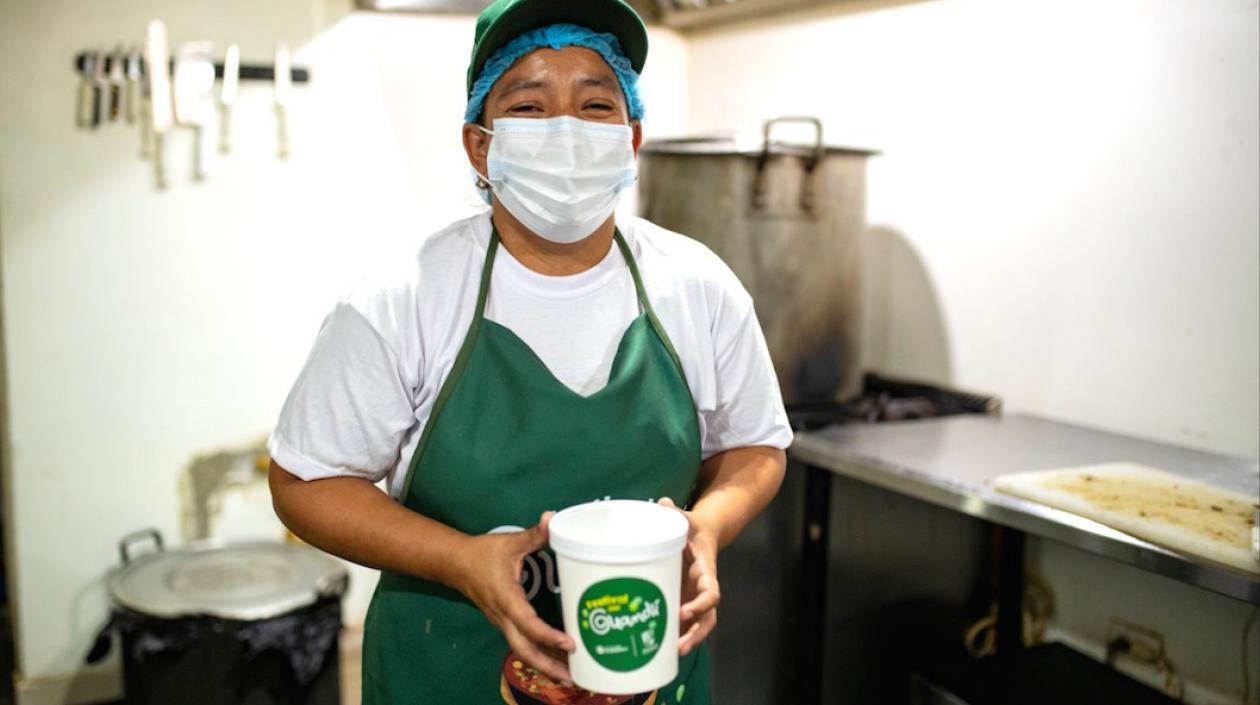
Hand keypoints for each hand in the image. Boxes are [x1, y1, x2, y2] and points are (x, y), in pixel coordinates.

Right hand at [454, 512, 575, 684]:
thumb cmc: (483, 554)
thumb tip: (552, 518)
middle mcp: (504, 617)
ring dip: (545, 665)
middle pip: (525, 650)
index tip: (569, 643)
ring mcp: (503, 624)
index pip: (528, 624)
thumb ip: (534, 535)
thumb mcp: (510, 542)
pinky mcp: (505, 624)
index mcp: (507, 599)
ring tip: (570, 676)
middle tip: (573, 677)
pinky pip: (522, 645)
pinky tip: (557, 660)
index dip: (548, 636)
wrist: (456, 564)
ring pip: (523, 651)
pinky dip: (539, 655)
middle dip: (548, 666)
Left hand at [658, 498, 720, 656]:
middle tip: (679, 647)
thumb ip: (675, 513)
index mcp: (706, 570)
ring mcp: (694, 598)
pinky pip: (683, 624)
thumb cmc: (692, 528)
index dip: (701, 604)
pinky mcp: (683, 601)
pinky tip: (658, 650)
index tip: (684, 612)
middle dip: (696, 634)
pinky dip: (675, 636)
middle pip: (707, 618)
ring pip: (698, 626)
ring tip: (672, 655)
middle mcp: (702, 589)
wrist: (701, 534)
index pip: (711, 593)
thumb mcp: (686, 518)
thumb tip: (663, 503)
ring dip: (688, 641)